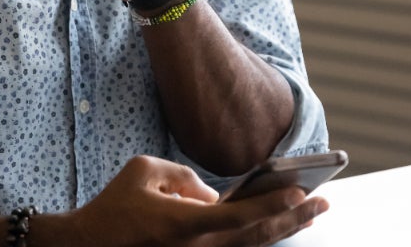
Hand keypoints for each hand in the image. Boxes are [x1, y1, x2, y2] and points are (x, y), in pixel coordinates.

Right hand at [35, 155, 327, 246]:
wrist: (86, 246)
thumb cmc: (114, 206)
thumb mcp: (144, 170)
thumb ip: (184, 176)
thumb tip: (212, 196)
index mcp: (183, 225)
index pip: (240, 215)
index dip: (273, 204)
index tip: (301, 191)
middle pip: (256, 237)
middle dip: (293, 218)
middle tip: (323, 201)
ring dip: (282, 230)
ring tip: (310, 213)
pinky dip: (259, 239)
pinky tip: (276, 228)